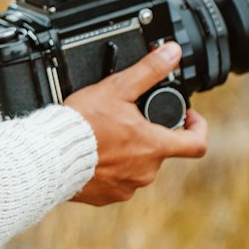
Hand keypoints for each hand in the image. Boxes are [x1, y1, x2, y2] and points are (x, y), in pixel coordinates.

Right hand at [65, 42, 208, 206]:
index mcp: (154, 146)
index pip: (196, 143)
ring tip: (107, 134)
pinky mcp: (108, 196)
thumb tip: (172, 52)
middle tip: (128, 117)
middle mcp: (146, 171)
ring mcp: (127, 187)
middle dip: (148, 133)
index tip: (187, 116)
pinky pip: (118, 180)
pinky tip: (96, 153)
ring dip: (129, 150)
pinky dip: (111, 167)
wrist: (51, 156)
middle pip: (160, 149)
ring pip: (138, 165)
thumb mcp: (118, 88)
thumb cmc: (82, 124)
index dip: (197, 126)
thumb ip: (149, 70)